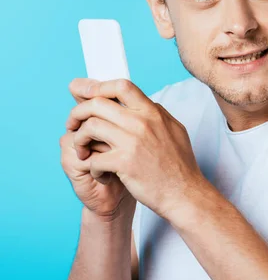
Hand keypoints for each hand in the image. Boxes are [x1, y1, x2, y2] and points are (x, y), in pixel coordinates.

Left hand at [63, 78, 203, 219]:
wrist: (184, 194)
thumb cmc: (180, 166)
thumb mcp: (175, 130)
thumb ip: (156, 115)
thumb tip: (140, 103)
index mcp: (153, 113)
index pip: (121, 86)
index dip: (99, 87)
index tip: (86, 95)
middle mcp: (142, 122)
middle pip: (98, 103)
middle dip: (78, 112)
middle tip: (72, 124)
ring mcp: (133, 142)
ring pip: (90, 127)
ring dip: (79, 139)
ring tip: (82, 150)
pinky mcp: (124, 163)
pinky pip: (94, 158)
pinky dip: (91, 166)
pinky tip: (99, 172)